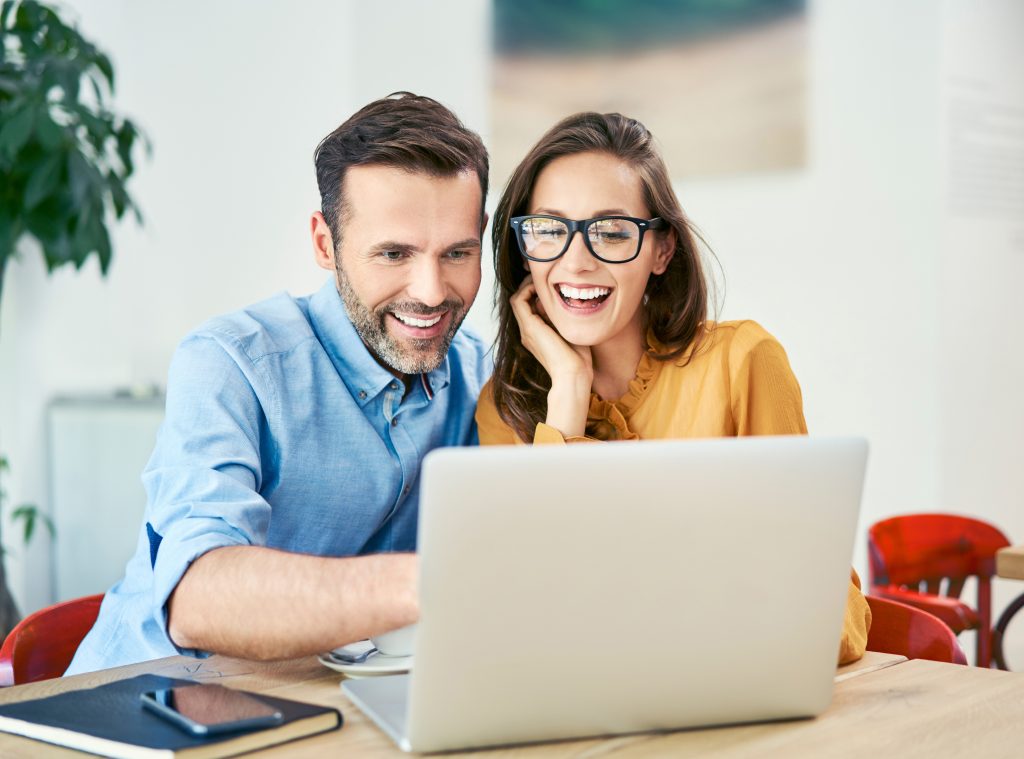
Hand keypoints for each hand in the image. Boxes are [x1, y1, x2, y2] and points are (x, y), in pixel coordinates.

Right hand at [510, 276, 592, 436]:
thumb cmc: (578, 359)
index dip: (536, 292)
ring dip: (528, 285)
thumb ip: (563, 318)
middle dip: (530, 286)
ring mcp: (526, 330)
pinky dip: (527, 290)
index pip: (529, 307)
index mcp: (536, 334)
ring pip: (517, 299)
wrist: (573, 375)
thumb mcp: (570, 332)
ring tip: (542, 278)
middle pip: (520, 301)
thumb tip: (563, 300)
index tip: (550, 284)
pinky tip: (542, 287)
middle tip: (545, 276)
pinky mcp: (530, 328)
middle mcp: (527, 332)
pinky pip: (519, 301)